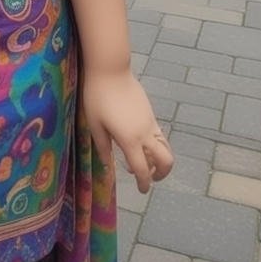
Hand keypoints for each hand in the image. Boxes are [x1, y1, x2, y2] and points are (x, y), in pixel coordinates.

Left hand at [80, 68, 174, 193]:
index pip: (141, 169)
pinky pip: (159, 135)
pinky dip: (157, 145)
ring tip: (147, 163)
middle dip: (161, 174)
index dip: (143, 183)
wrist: (110, 70)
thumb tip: (107, 163)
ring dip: (161, 160)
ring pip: (166, 147)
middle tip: (149, 178)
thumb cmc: (97, 97)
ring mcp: (150, 122)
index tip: (142, 190)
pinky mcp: (150, 113)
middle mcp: (145, 133)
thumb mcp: (95, 124)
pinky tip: (142, 144)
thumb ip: (102, 146)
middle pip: (165, 160)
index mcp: (130, 139)